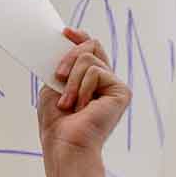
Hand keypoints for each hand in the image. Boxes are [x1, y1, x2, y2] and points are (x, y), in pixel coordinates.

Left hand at [38, 29, 130, 157]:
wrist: (65, 144)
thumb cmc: (57, 123)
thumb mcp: (54, 85)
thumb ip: (63, 64)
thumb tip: (65, 41)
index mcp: (90, 80)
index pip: (90, 48)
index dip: (79, 37)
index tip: (65, 32)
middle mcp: (105, 81)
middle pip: (91, 46)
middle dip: (70, 57)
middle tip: (58, 77)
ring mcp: (114, 86)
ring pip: (89, 59)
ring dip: (72, 81)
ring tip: (68, 103)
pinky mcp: (121, 91)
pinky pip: (95, 71)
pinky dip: (82, 88)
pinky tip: (83, 106)